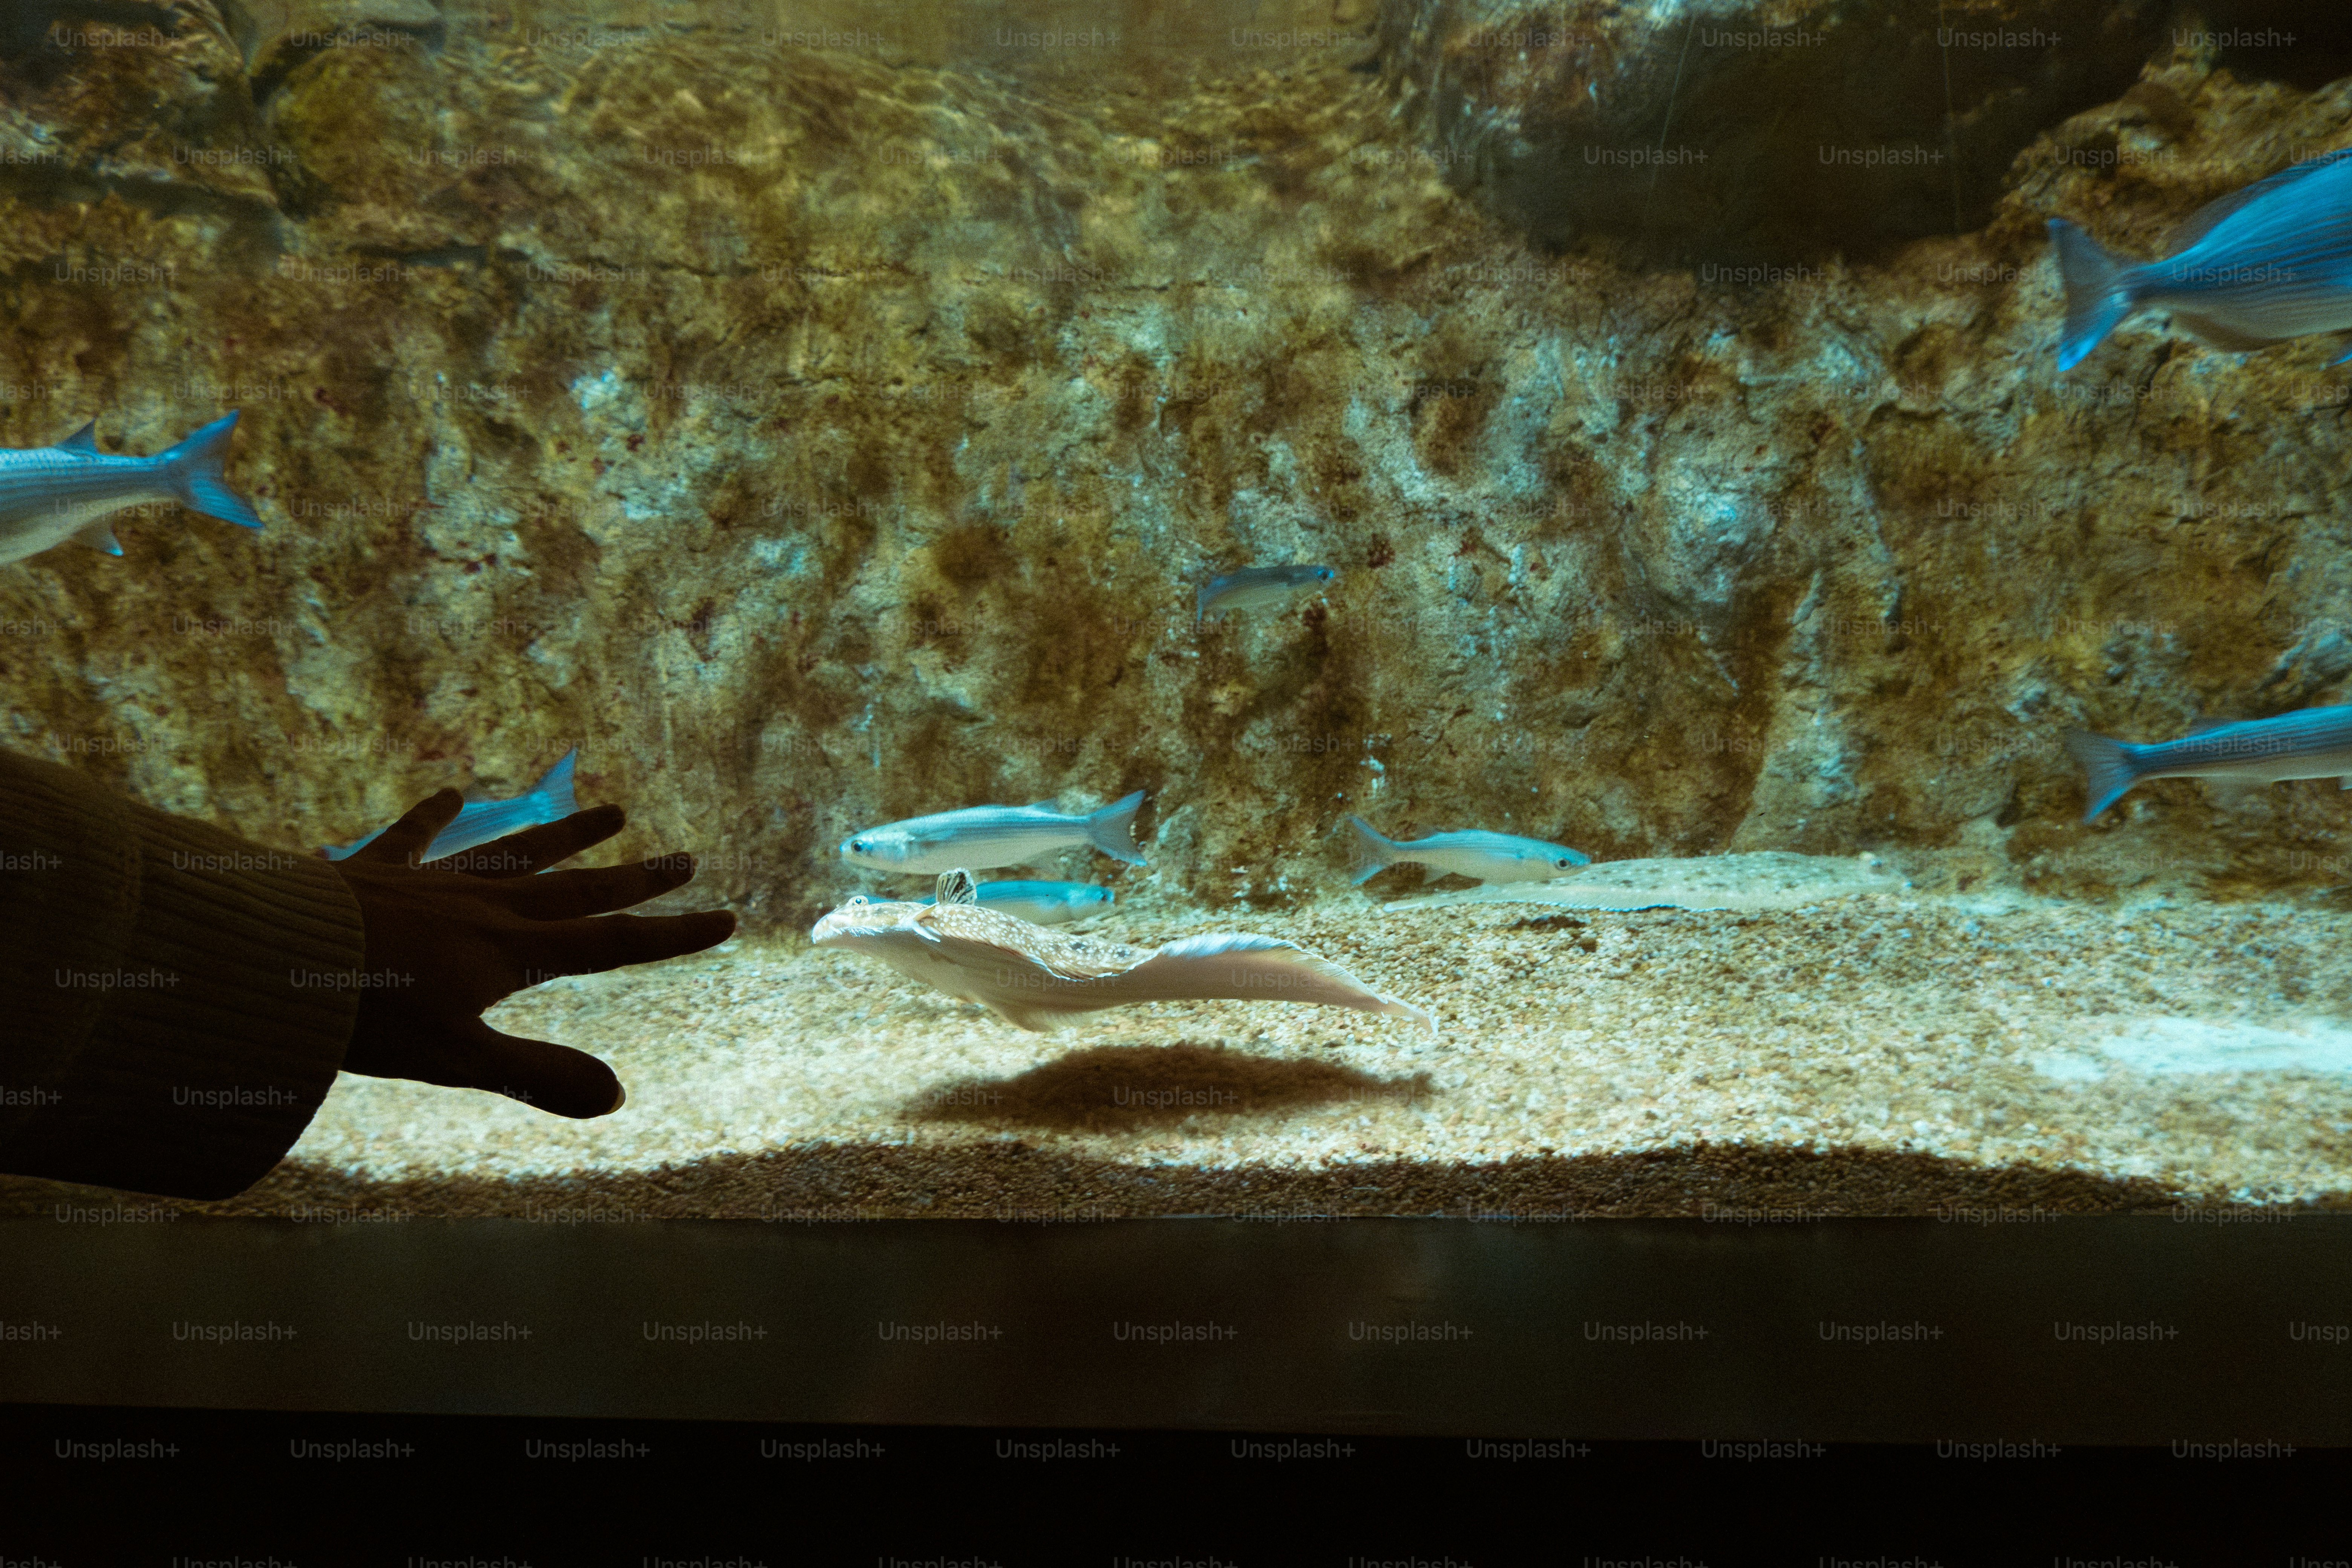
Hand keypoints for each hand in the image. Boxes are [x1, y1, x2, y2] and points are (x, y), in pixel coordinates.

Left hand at [327, 791, 735, 1116]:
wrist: (272, 957)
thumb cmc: (365, 1015)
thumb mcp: (456, 1058)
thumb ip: (537, 1074)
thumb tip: (618, 1097)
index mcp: (510, 952)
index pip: (609, 943)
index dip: (670, 935)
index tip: (724, 919)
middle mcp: (483, 907)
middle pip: (576, 889)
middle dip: (637, 878)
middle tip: (686, 856)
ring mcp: (431, 882)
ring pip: (515, 852)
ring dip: (566, 834)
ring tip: (614, 810)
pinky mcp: (373, 871)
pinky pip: (411, 836)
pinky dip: (435, 814)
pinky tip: (453, 790)